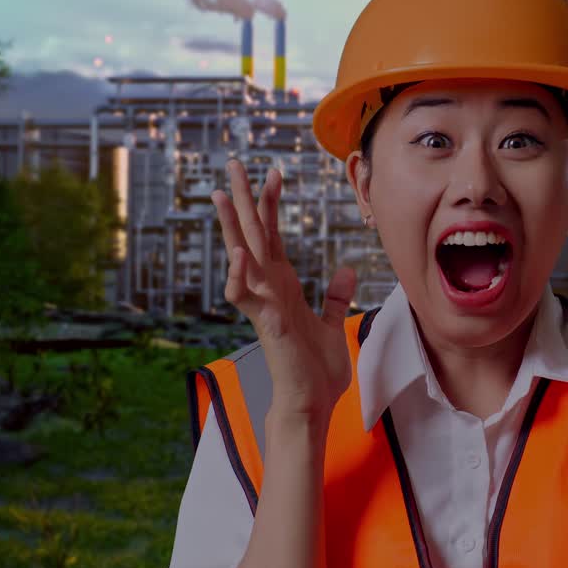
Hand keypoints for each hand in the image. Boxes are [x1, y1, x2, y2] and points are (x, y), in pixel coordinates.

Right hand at [212, 159, 356, 419]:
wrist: (311, 404)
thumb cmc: (317, 369)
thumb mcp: (333, 324)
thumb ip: (336, 297)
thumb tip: (345, 270)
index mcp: (282, 286)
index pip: (272, 236)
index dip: (271, 204)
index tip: (274, 172)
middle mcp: (268, 290)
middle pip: (251, 234)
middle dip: (244, 199)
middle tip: (233, 164)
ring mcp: (264, 305)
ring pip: (241, 258)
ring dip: (231, 228)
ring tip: (222, 196)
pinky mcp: (266, 325)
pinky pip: (246, 297)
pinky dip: (240, 276)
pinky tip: (240, 254)